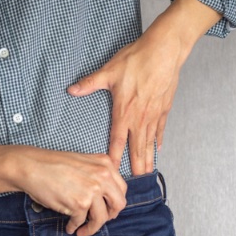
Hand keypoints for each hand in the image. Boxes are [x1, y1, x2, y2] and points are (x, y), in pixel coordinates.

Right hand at [7, 146, 127, 235]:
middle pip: (119, 204)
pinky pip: (81, 222)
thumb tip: (105, 196)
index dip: (114, 202)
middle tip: (99, 221)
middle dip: (110, 216)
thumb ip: (97, 174)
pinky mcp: (79, 204)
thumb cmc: (52, 164)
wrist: (31, 166)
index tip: (107, 209)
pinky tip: (70, 227)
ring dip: (92, 227)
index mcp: (105, 164)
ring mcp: (92, 190)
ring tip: (82, 230)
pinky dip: (75, 227)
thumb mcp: (83, 162)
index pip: (121, 189)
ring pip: (102, 218)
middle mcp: (103, 176)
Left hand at [67, 21, 186, 175]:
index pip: (116, 141)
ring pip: (150, 142)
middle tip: (136, 183)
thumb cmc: (137, 59)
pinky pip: (160, 129)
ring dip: (148, 158)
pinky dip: (158, 140)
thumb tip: (72, 90)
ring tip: (148, 173)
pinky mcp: (164, 108)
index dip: (114, 158)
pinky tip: (158, 149)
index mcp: (123, 112)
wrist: (164, 52)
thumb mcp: (109, 71)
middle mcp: (139, 118)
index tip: (113, 173)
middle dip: (136, 166)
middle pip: (137, 148)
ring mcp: (153, 115)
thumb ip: (90, 84)